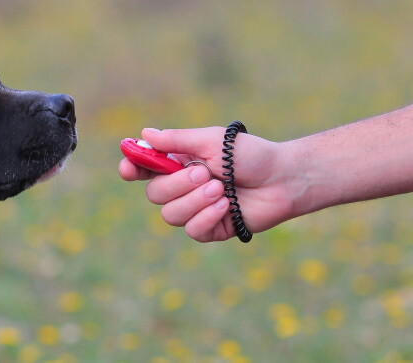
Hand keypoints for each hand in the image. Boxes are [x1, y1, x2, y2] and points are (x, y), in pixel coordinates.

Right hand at [119, 127, 295, 241]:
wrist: (283, 178)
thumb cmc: (250, 154)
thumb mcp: (213, 141)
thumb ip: (177, 140)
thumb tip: (145, 134)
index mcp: (179, 163)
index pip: (144, 169)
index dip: (132, 168)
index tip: (129, 168)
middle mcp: (183, 187)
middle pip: (155, 194)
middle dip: (178, 185)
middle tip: (205, 173)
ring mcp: (195, 209)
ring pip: (170, 215)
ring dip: (195, 201)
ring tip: (221, 189)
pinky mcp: (211, 228)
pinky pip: (192, 230)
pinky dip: (207, 216)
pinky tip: (227, 205)